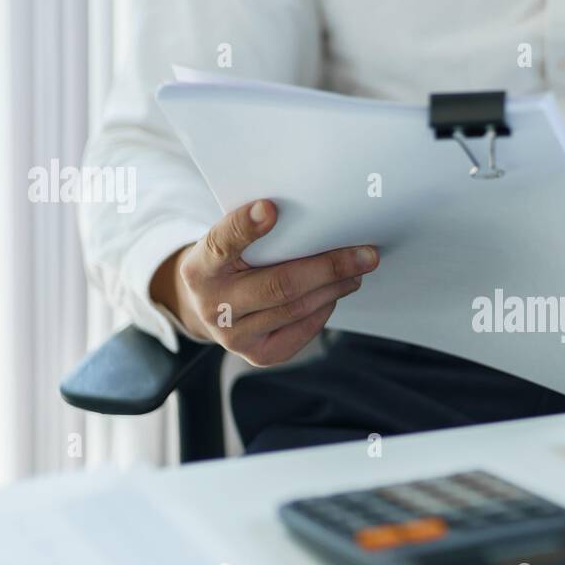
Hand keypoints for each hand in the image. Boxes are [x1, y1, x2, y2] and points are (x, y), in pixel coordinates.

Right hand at [149, 199, 378, 365]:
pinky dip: (324, 308)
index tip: (270, 208)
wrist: (210, 307)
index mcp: (199, 268)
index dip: (244, 226)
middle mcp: (213, 306)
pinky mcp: (259, 355)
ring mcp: (234, 337)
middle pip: (279, 285)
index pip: (221, 244)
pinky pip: (302, 329)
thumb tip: (314, 217)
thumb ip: (253, 233)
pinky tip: (335, 292)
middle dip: (330, 267)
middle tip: (365, 254)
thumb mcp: (227, 243)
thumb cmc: (228, 263)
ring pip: (297, 308)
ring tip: (358, 271)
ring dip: (335, 288)